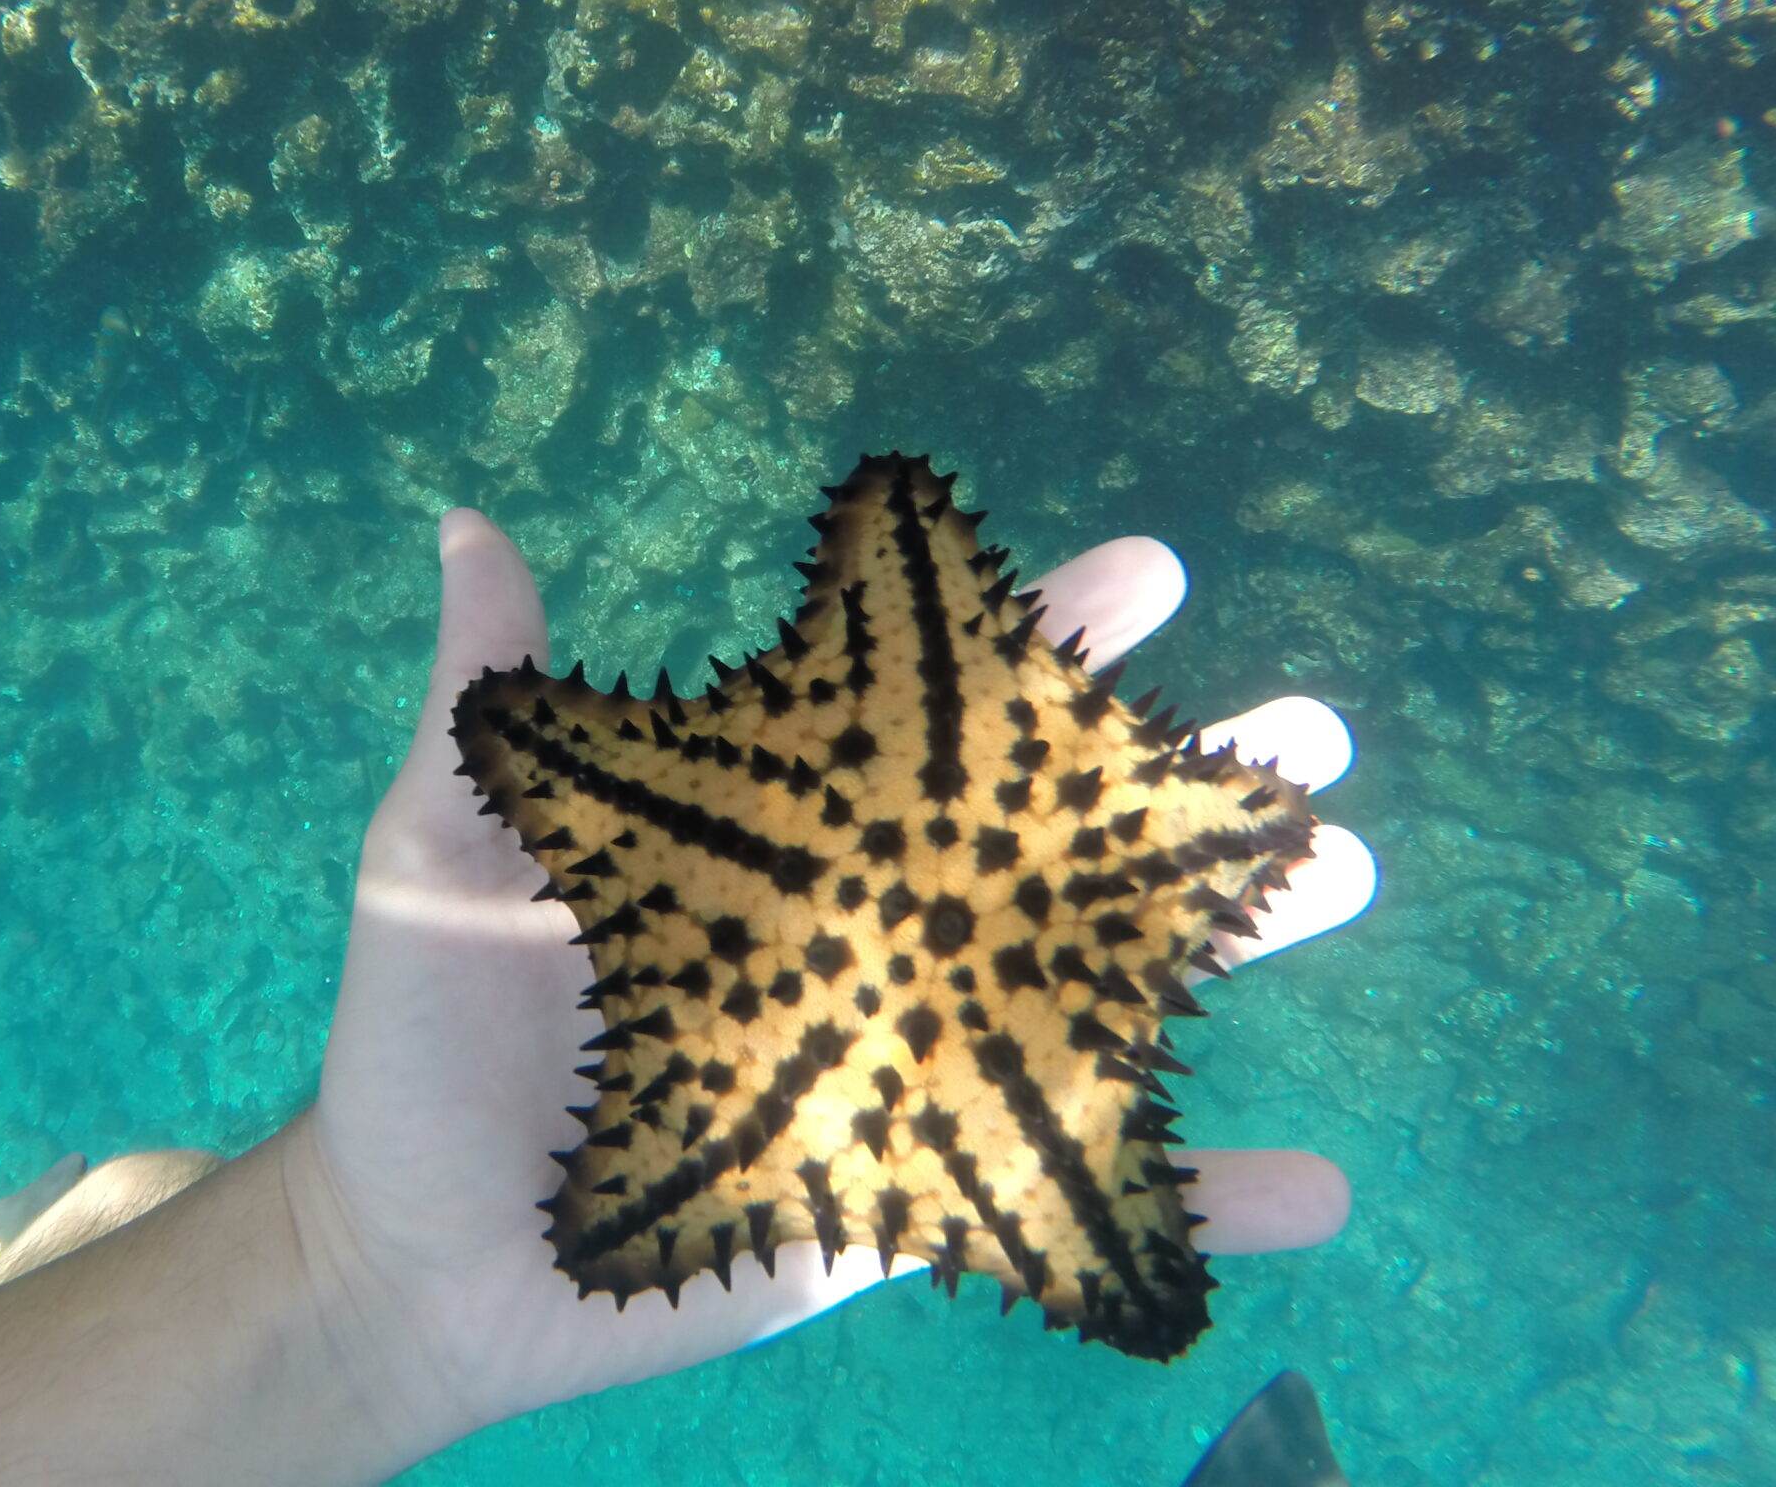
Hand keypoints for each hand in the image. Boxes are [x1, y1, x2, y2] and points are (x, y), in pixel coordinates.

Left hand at [296, 512, 1376, 1457]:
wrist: (420, 1254)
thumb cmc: (422, 1041)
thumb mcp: (438, 854)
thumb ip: (482, 710)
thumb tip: (467, 521)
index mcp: (772, 835)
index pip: (923, 715)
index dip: (1035, 642)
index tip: (1152, 574)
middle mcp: (861, 932)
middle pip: (1049, 839)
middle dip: (1183, 782)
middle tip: (1319, 733)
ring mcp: (898, 1062)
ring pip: (1094, 989)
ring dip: (1233, 945)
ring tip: (1355, 876)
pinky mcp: (906, 1197)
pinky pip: (1068, 1198)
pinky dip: (1194, 1207)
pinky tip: (1317, 1195)